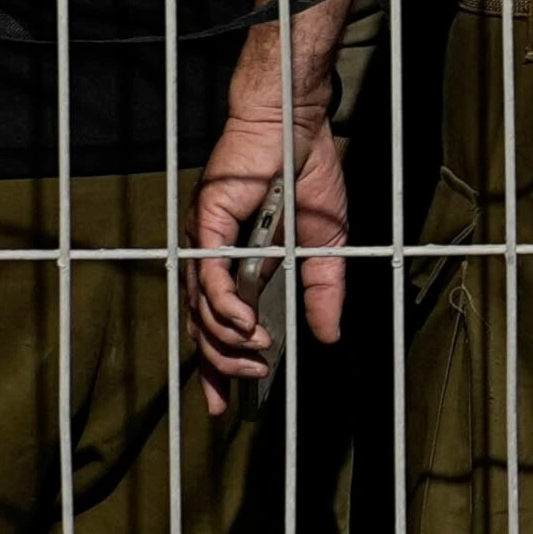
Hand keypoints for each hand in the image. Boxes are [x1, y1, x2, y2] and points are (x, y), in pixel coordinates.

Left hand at [188, 28, 355, 393]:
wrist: (298, 128)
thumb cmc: (307, 178)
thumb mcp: (327, 248)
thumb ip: (324, 292)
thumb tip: (330, 336)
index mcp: (240, 268)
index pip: (219, 328)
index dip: (218, 368)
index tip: (225, 404)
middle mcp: (214, 260)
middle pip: (202, 327)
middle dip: (220, 364)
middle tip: (248, 381)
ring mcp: (206, 243)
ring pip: (202, 307)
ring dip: (225, 337)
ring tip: (255, 354)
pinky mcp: (207, 224)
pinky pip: (209, 274)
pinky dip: (224, 302)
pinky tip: (243, 322)